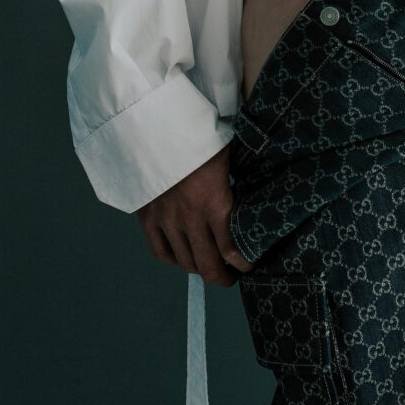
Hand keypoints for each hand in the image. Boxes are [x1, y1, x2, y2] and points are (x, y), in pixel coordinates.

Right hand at [135, 143, 255, 286]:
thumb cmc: (199, 137)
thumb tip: (257, 190)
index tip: (247, 266)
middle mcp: (190, 218)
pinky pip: (160, 251)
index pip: (231, 251)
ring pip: (185, 262)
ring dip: (199, 269)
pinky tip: (183, 258)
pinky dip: (173, 260)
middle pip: (207, 265)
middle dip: (222, 277)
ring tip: (209, 266)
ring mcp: (166, 220)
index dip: (241, 264)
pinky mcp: (147, 217)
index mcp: (214, 202)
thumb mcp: (228, 156)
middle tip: (230, 276)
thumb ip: (238, 179)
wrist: (158, 127)